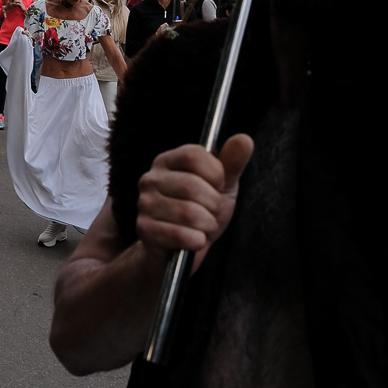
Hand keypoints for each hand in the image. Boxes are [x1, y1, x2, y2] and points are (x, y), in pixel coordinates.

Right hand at [134, 135, 253, 271]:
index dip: (215, 174)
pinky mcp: (144, 229)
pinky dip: (195, 240)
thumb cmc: (201, 211)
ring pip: (188, 212)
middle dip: (213, 205)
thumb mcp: (222, 186)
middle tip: (210, 211)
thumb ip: (232, 163)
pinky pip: (179, 234)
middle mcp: (151, 178)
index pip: (194, 155)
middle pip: (192, 186)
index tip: (217, 186)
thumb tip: (244, 139)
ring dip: (206, 225)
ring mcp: (144, 204)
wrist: (182, 247)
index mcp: (167, 161)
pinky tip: (193, 239)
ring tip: (202, 226)